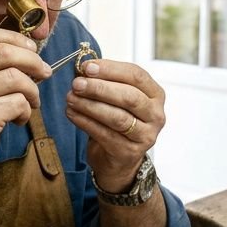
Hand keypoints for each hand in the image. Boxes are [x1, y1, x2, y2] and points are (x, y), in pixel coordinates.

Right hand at [0, 27, 50, 188]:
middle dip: (33, 61)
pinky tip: (19, 120)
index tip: (32, 49)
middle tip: (44, 73)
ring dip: (33, 90)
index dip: (15, 38)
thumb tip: (25, 52)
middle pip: (5, 51)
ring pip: (16, 78)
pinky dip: (26, 111)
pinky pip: (18, 103)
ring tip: (31, 103)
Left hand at [66, 59, 163, 191]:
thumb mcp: (116, 98)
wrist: (118, 159)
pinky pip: (104, 134)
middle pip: (129, 97)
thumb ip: (104, 81)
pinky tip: (72, 113)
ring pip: (117, 117)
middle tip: (76, 84)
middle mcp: (155, 115)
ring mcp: (145, 135)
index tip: (87, 67)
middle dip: (99, 88)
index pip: (136, 75)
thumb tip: (83, 68)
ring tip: (71, 98)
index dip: (110, 69)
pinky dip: (85, 122)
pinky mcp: (129, 152)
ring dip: (90, 106)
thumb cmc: (117, 120)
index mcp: (155, 95)